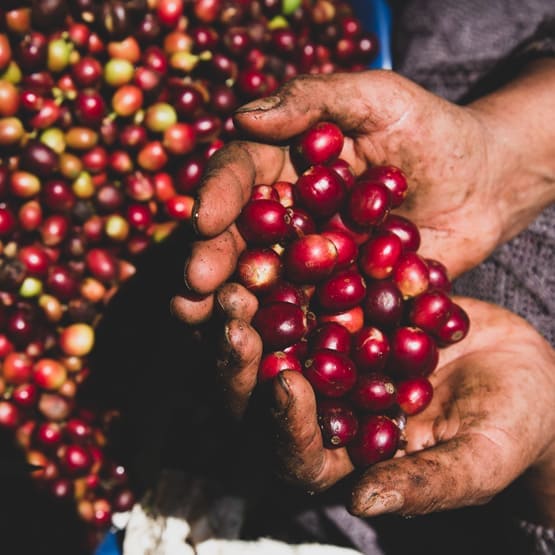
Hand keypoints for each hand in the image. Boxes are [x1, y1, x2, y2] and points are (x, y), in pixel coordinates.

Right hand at [171, 61, 554, 325]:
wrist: (483, 185)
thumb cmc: (433, 131)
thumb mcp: (379, 98)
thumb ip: (316, 100)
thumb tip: (244, 116)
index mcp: (284, 165)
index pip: (240, 176)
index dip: (219, 195)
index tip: (202, 220)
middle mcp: (287, 218)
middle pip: (241, 238)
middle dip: (215, 262)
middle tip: (194, 288)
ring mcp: (310, 262)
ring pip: (266, 284)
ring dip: (240, 307)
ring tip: (213, 326)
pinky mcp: (339, 298)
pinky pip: (313, 317)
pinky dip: (295, 336)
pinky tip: (274, 357)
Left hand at [208, 290, 554, 526]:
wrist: (521, 369)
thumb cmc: (508, 426)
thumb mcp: (478, 457)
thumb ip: (425, 483)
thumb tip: (362, 501)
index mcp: (346, 458)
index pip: (297, 454)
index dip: (284, 425)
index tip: (285, 384)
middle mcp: (325, 408)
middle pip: (267, 394)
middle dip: (246, 360)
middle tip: (233, 316)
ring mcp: (330, 359)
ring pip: (277, 341)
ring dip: (254, 311)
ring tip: (243, 276)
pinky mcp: (342, 318)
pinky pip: (308, 298)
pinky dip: (291, 276)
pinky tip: (278, 245)